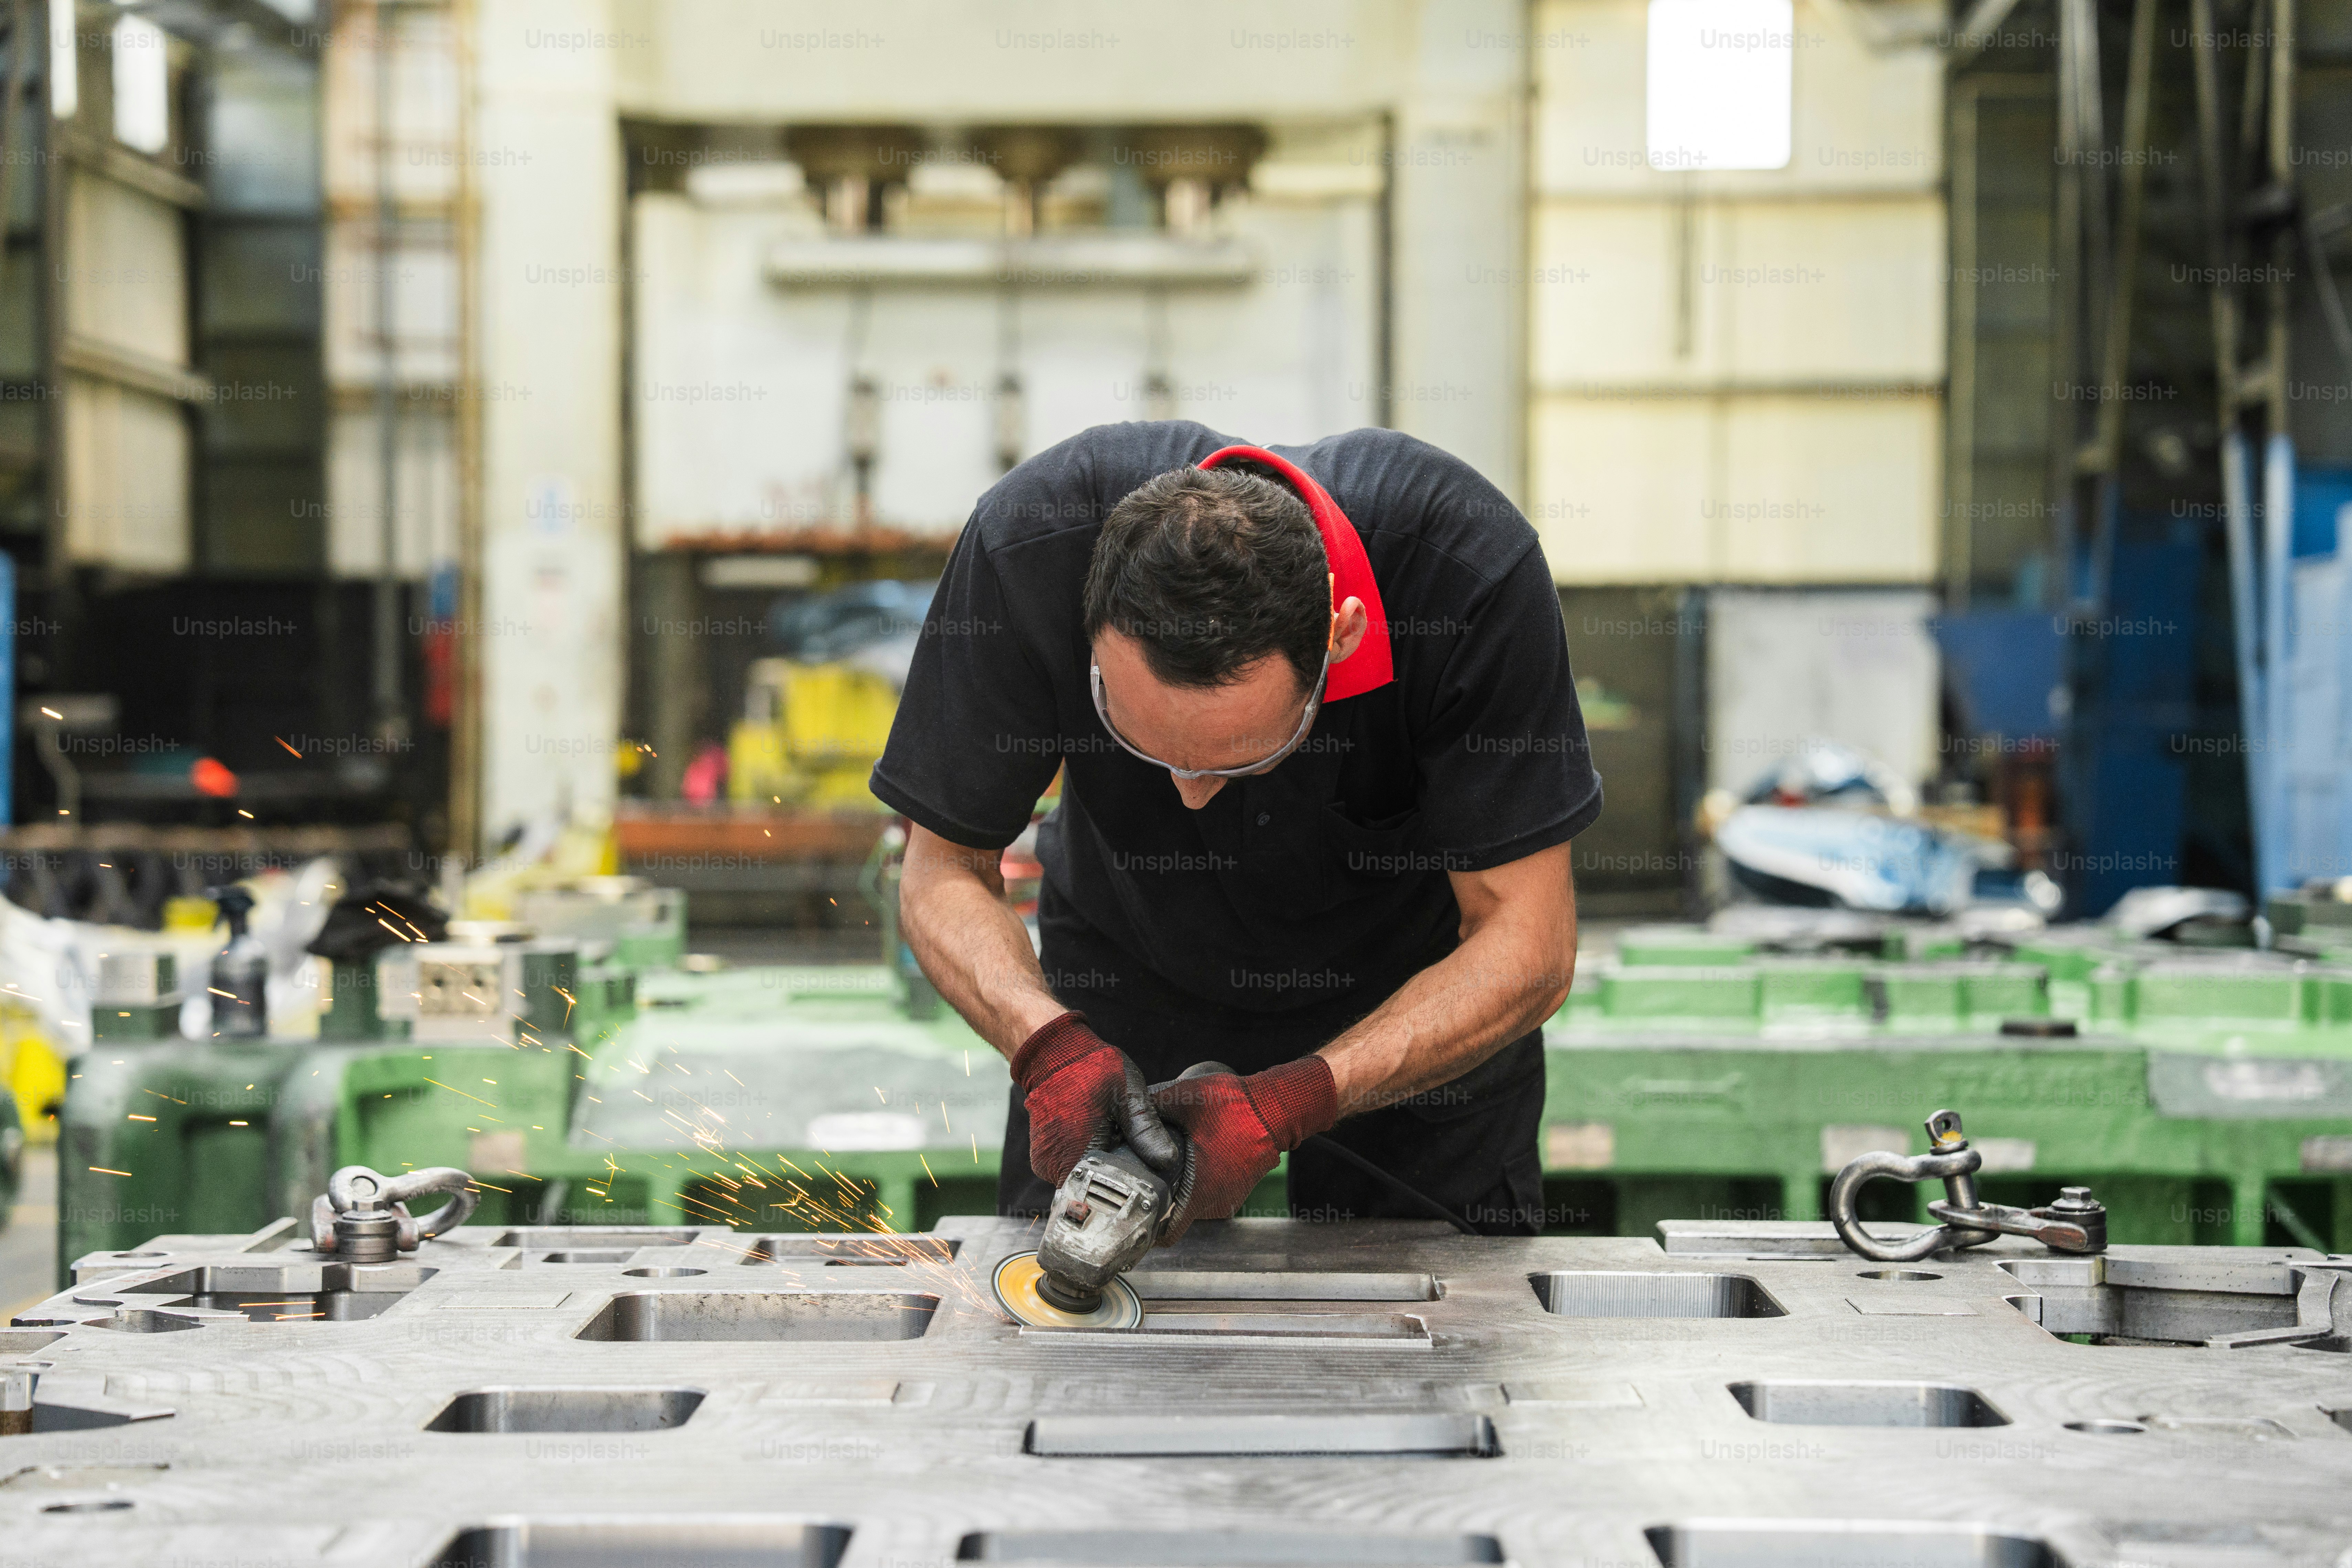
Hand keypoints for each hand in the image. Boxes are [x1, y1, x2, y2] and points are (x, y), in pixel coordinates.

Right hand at [1010, 1013, 1180, 1186]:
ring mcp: (1045, 1164)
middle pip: (1092, 1191)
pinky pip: (1068, 1168)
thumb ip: (1146, 1130)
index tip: (1143, 1177)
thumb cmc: (1092, 1070)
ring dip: (1099, 1168)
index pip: (1104, 1196)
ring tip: (1112, 1142)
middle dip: (1113, 1178)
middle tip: (1129, 1153)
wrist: (1055, 1055)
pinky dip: (1085, 1159)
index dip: (1127, 1189)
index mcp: (1076, 1156)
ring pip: (1081, 1180)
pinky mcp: (1042, 1157)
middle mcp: (1054, 1167)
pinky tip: (1097, 1140)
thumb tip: (1168, 1160)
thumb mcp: (1128, 1096)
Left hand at [1150, 1057, 1338, 1241]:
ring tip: (1166, 1167)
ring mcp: (1229, 1195)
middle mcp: (1215, 1201)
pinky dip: (1199, 1182)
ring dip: (1180, 1191)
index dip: (1149, 1229)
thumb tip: (1123, 1113)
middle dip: (1160, 1201)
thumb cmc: (1235, 1106)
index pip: (1168, 1234)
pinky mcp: (1238, 1186)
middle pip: (1177, 1216)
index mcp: (1199, 1191)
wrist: (1276, 1107)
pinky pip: (1211, 1191)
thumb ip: (1150, 1107)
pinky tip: (1191, 1159)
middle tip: (1143, 1181)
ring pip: (1194, 1203)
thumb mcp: (1183, 1098)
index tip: (1135, 1216)